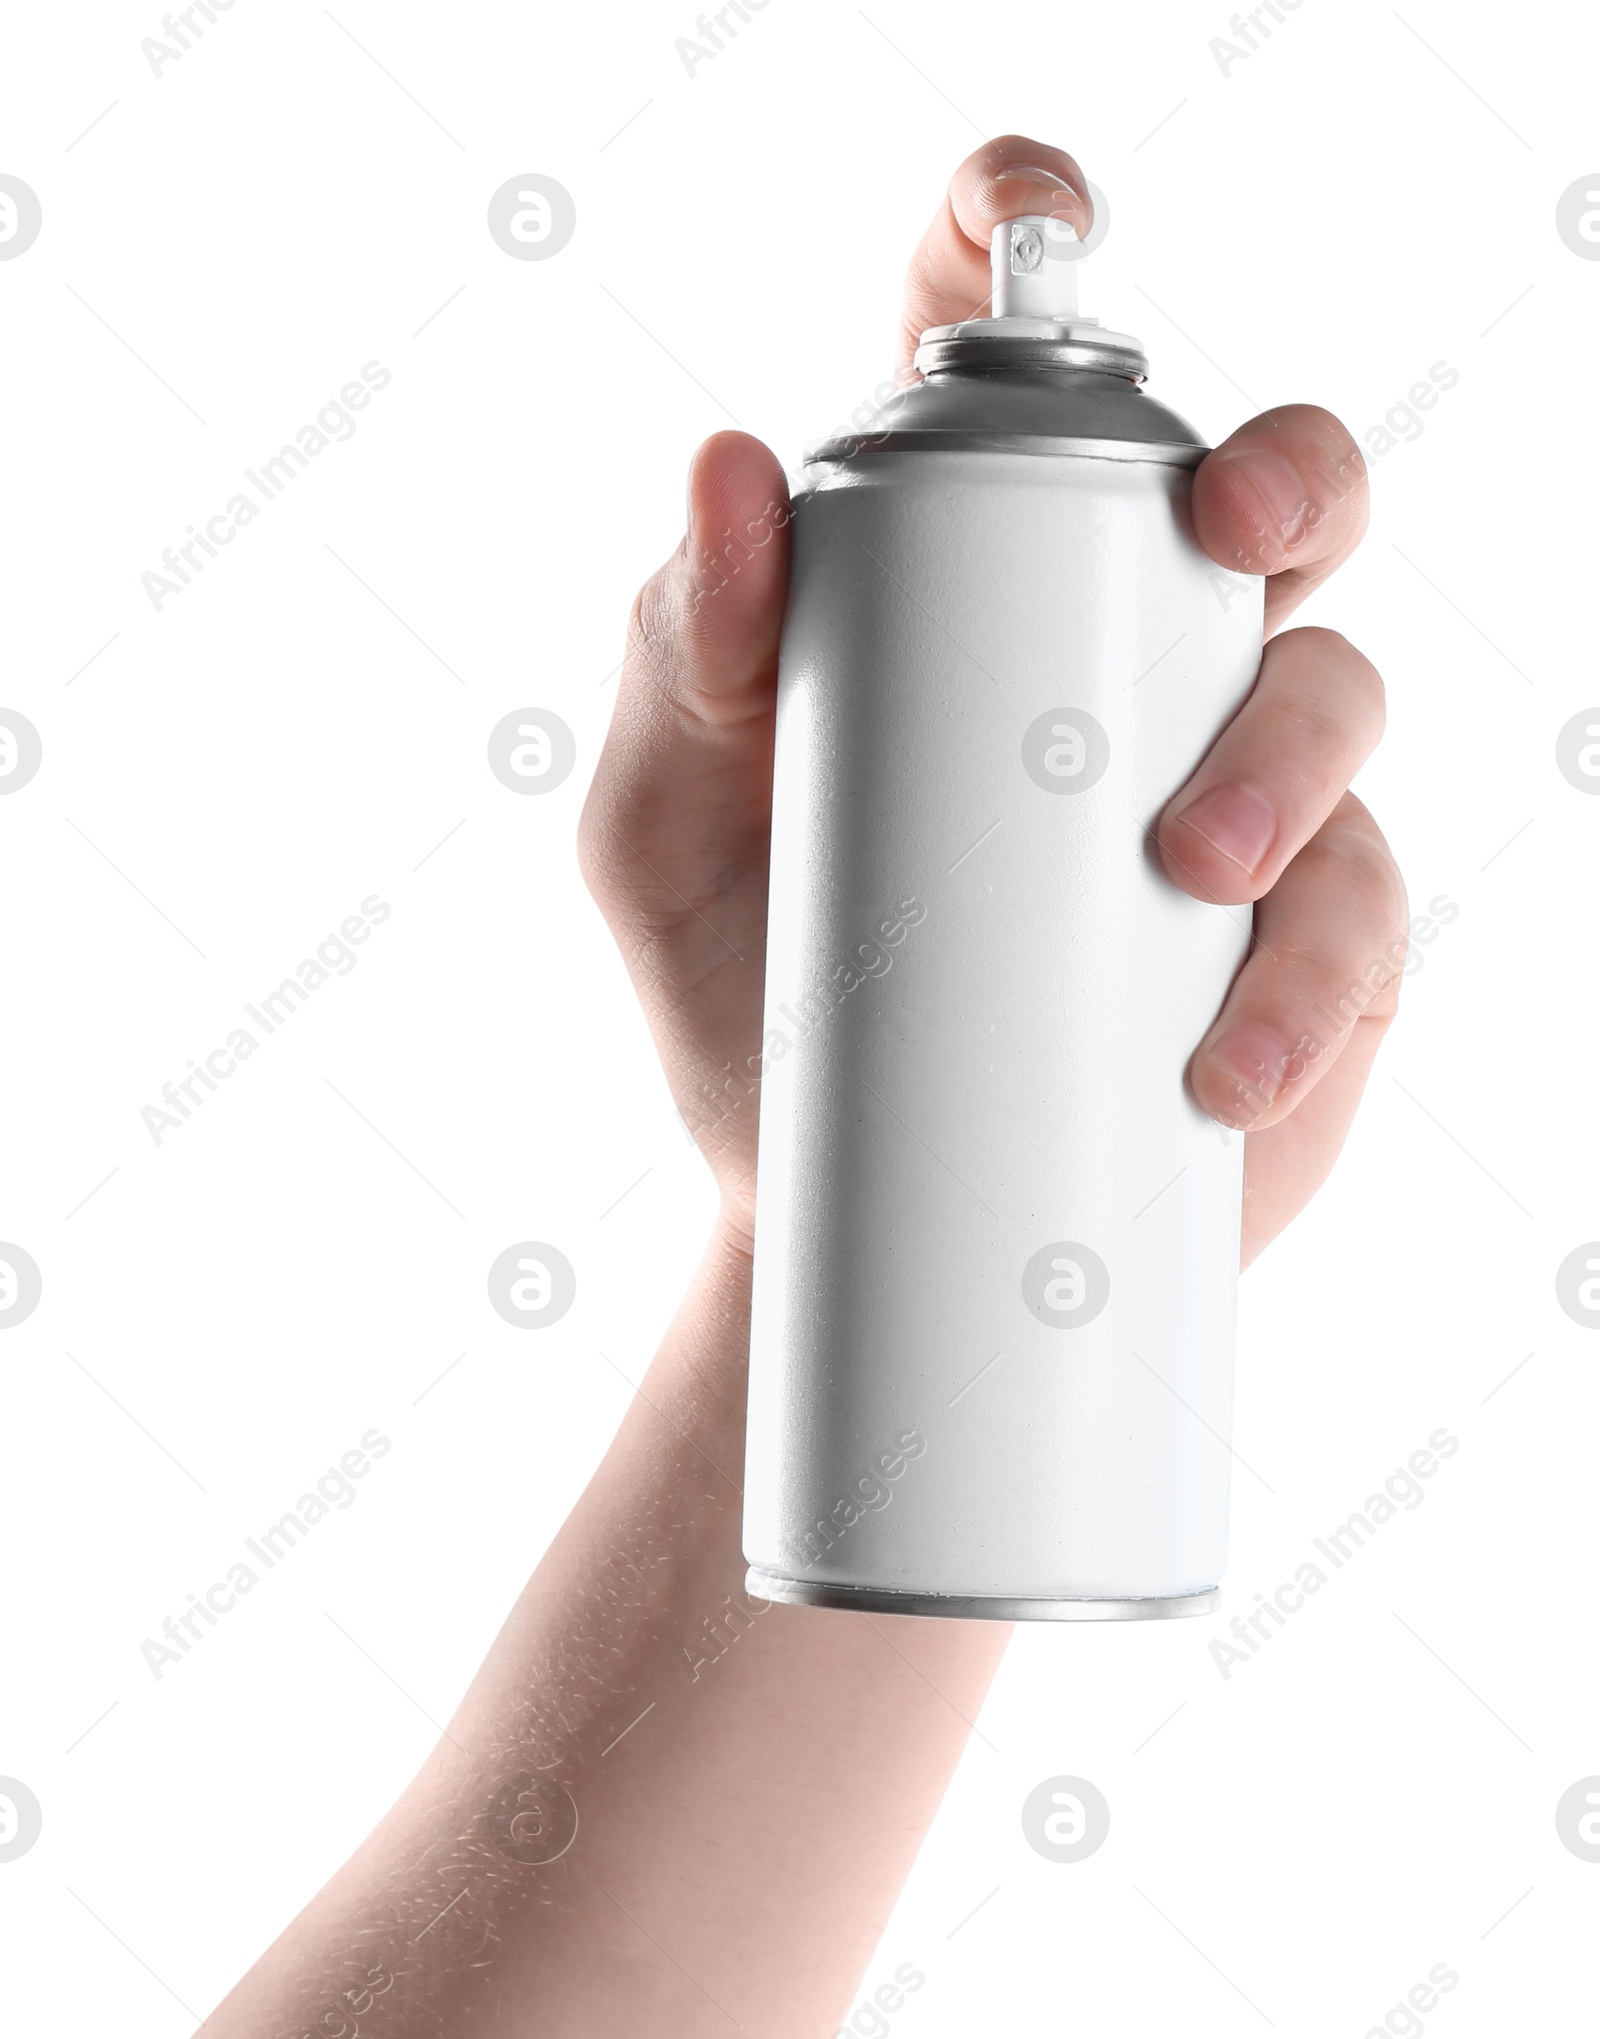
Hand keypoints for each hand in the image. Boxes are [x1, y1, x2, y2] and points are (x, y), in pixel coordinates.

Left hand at [580, 133, 1404, 1268]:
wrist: (817, 1199)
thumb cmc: (735, 983)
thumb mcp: (658, 815)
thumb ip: (679, 647)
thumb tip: (724, 464)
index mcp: (967, 584)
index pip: (1013, 368)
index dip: (1026, 241)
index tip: (1035, 224)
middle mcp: (1117, 653)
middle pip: (1265, 491)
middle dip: (1284, 472)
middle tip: (1225, 538)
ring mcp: (1226, 790)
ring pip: (1338, 690)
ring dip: (1290, 756)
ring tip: (1185, 868)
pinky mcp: (1297, 942)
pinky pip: (1362, 911)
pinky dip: (1308, 976)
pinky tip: (1226, 1059)